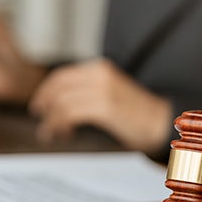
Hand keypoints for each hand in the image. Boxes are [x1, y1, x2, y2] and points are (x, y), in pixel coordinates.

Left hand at [29, 58, 171, 153]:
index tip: (39, 105)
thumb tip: (58, 103)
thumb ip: (87, 92)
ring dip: (51, 120)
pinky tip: (64, 133)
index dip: (46, 90)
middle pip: (58, 86)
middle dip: (44, 103)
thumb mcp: (109, 93)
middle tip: (40, 119)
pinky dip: (60, 125)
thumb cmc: (136, 113)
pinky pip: (70, 114)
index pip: (62, 75)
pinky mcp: (105, 106)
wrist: (162, 121)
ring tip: (49, 133)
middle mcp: (99, 74)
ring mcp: (102, 89)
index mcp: (99, 68)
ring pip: (62, 102)